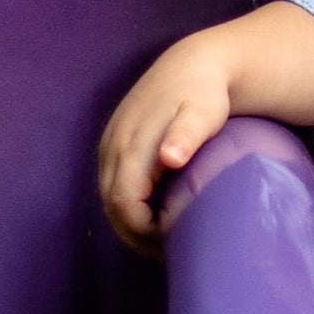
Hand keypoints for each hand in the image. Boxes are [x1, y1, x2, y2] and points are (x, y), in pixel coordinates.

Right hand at [96, 36, 241, 255]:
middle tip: (169, 251)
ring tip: (165, 237)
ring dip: (131, 221)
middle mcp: (112, 146)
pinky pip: (114, 183)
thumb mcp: (204, 112)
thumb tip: (169, 159)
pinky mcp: (115, 143)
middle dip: (136, 233)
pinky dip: (130, 205)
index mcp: (130, 144)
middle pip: (111, 206)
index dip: (143, 230)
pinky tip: (157, 212)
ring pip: (109, 197)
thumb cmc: (204, 92)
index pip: (123, 203)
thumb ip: (187, 135)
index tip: (171, 242)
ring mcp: (110, 144)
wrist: (193, 63)